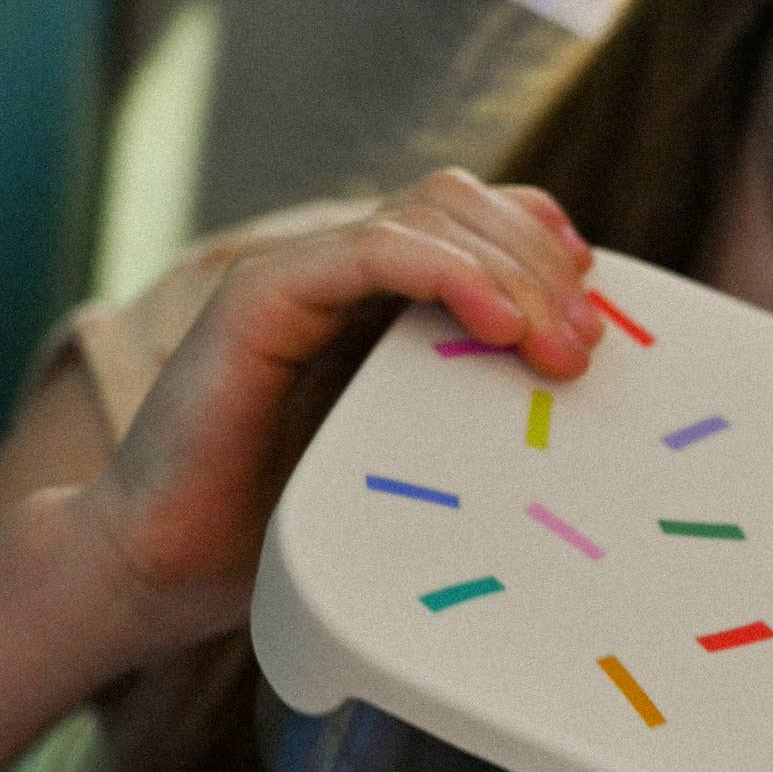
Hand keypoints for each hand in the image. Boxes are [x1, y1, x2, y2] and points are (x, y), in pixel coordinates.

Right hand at [75, 172, 601, 656]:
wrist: (173, 568)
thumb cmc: (290, 523)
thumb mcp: (417, 455)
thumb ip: (473, 406)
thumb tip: (578, 398)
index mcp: (377, 299)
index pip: (475, 220)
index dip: (543, 240)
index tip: (599, 305)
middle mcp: (339, 270)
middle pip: (464, 204)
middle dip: (541, 263)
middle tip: (585, 345)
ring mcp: (298, 274)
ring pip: (429, 212)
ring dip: (512, 269)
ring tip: (556, 346)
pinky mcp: (261, 298)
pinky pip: (369, 250)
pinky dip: (446, 273)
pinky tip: (498, 323)